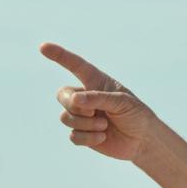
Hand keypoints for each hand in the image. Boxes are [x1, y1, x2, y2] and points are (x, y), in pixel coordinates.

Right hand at [40, 43, 156, 161]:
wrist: (142, 140)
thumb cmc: (136, 115)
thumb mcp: (122, 102)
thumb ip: (98, 98)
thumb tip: (75, 100)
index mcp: (96, 82)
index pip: (75, 66)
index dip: (59, 56)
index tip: (43, 47)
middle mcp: (86, 97)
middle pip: (62, 95)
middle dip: (73, 105)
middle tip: (93, 113)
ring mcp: (83, 116)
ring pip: (65, 118)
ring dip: (85, 124)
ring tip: (104, 126)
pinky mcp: (83, 134)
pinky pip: (73, 135)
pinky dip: (87, 138)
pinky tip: (102, 137)